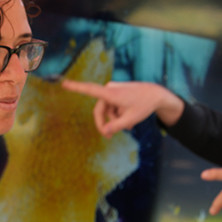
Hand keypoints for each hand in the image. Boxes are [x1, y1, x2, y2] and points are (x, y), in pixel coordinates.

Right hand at [60, 80, 183, 135]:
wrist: (157, 94)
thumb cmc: (144, 105)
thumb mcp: (130, 119)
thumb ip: (116, 126)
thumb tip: (104, 132)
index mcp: (111, 93)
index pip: (90, 90)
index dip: (76, 87)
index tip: (64, 83)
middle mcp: (110, 89)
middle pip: (99, 110)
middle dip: (105, 123)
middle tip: (108, 137)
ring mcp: (113, 90)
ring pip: (107, 110)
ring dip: (115, 119)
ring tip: (128, 126)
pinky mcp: (117, 92)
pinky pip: (113, 106)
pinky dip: (118, 114)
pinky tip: (129, 121)